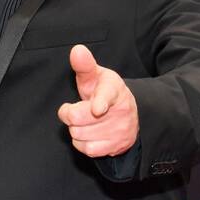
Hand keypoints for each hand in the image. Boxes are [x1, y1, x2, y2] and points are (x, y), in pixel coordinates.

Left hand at [56, 44, 138, 158]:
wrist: (129, 114)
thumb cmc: (105, 92)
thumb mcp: (96, 76)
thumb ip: (84, 65)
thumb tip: (77, 50)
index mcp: (114, 90)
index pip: (106, 96)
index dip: (100, 103)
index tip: (97, 108)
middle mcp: (120, 111)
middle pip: (78, 118)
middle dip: (70, 114)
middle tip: (77, 109)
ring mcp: (119, 130)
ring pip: (79, 134)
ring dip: (76, 129)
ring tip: (85, 121)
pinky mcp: (116, 146)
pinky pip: (87, 149)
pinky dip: (81, 142)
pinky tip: (88, 133)